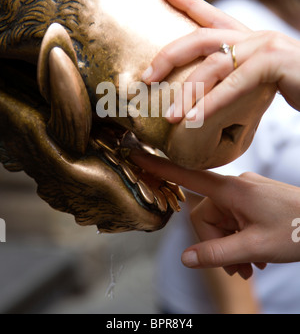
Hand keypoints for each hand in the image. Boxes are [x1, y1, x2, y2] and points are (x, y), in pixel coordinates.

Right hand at [131, 151, 299, 279]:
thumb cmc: (296, 230)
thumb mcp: (255, 247)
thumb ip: (218, 253)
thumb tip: (185, 259)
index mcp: (232, 190)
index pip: (188, 176)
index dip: (161, 168)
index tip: (138, 154)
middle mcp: (235, 186)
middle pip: (207, 215)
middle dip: (217, 244)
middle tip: (238, 269)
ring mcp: (245, 192)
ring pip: (222, 220)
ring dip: (230, 245)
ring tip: (251, 267)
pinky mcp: (253, 198)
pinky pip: (235, 218)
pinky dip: (239, 238)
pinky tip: (255, 257)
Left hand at [142, 0, 299, 120]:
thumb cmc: (296, 84)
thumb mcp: (259, 75)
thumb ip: (236, 74)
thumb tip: (207, 89)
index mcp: (248, 36)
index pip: (211, 15)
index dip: (186, 1)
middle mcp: (253, 35)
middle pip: (200, 38)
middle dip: (169, 56)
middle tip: (146, 76)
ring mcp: (264, 46)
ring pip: (213, 66)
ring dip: (188, 93)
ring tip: (169, 116)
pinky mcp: (273, 63)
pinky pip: (234, 84)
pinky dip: (211, 104)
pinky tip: (192, 120)